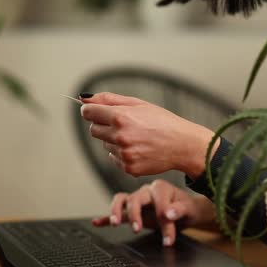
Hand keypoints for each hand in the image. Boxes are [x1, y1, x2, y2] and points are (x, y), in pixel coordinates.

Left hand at [80, 92, 219, 178]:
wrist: (182, 144)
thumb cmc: (162, 121)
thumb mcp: (138, 104)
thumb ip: (109, 99)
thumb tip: (84, 98)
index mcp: (121, 117)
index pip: (88, 112)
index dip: (92, 111)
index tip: (96, 111)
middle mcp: (120, 136)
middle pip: (94, 130)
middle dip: (103, 125)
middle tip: (122, 124)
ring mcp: (124, 154)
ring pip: (105, 145)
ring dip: (114, 140)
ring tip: (136, 137)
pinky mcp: (128, 167)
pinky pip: (114, 158)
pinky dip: (122, 154)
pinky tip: (139, 149)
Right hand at [92, 180, 216, 245]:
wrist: (184, 210)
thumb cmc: (185, 207)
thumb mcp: (188, 209)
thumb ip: (179, 210)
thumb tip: (169, 213)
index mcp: (160, 188)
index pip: (159, 204)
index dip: (164, 222)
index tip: (168, 239)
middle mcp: (146, 191)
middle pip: (135, 199)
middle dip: (135, 214)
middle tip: (137, 229)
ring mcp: (137, 200)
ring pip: (122, 200)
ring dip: (116, 210)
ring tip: (115, 222)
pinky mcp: (132, 210)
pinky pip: (117, 211)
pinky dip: (107, 217)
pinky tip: (97, 222)